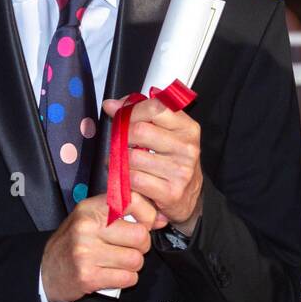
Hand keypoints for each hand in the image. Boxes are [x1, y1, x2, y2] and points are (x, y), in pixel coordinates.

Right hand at [40, 192, 163, 301]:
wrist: (45, 271)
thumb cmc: (74, 243)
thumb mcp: (91, 217)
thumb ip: (122, 212)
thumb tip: (160, 218)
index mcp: (91, 208)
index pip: (133, 201)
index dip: (147, 215)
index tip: (146, 224)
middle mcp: (87, 227)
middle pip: (140, 236)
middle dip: (141, 246)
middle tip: (129, 248)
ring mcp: (86, 253)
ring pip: (136, 260)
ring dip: (133, 265)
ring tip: (118, 262)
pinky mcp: (88, 276)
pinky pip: (128, 278)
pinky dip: (126, 279)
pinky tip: (113, 274)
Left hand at [102, 96, 203, 233]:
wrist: (189, 196)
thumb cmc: (174, 161)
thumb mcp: (167, 133)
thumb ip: (142, 114)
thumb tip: (111, 105)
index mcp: (188, 128)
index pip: (156, 108)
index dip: (133, 110)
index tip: (122, 116)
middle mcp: (187, 148)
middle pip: (140, 130)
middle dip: (122, 136)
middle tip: (119, 142)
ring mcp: (181, 170)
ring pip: (133, 156)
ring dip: (119, 159)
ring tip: (121, 161)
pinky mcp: (171, 192)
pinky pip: (134, 179)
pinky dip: (125, 178)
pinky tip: (128, 177)